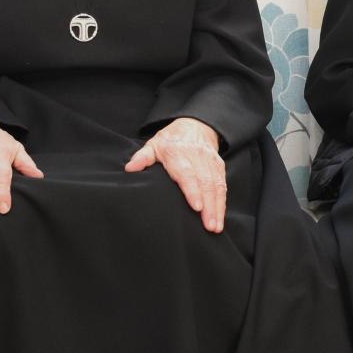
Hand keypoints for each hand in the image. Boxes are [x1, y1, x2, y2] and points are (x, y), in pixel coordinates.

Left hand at [126, 117, 227, 233]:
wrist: (195, 126)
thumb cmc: (170, 141)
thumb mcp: (153, 145)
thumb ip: (142, 157)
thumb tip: (130, 169)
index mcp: (178, 153)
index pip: (188, 174)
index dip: (193, 191)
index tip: (197, 207)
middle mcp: (197, 157)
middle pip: (205, 183)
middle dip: (209, 206)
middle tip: (209, 226)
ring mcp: (210, 162)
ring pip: (216, 186)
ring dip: (217, 207)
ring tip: (215, 226)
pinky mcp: (219, 166)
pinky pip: (222, 185)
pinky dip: (222, 202)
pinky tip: (220, 217)